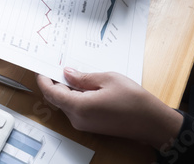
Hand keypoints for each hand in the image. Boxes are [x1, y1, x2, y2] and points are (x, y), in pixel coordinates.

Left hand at [36, 68, 182, 149]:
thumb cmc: (133, 101)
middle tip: (60, 66)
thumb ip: (83, 77)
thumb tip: (67, 73)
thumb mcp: (107, 79)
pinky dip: (75, 96)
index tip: (41, 69)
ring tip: (76, 74)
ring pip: (66, 103)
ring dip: (66, 89)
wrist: (152, 122)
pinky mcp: (91, 125)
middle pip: (57, 98)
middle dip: (56, 82)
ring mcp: (84, 124)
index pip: (51, 93)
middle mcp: (78, 119)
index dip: (44, 80)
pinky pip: (75, 109)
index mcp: (79, 107)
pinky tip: (85, 86)